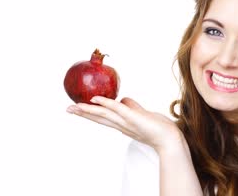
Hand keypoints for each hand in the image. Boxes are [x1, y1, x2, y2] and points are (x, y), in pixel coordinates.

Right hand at [66, 96, 182, 151]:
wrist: (170, 139)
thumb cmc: (158, 127)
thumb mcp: (142, 114)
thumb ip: (131, 106)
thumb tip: (122, 98)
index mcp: (122, 124)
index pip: (102, 118)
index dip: (89, 114)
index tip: (77, 109)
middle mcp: (121, 125)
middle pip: (99, 118)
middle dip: (83, 113)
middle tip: (67, 109)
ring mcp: (127, 122)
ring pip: (104, 115)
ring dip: (88, 110)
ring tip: (74, 107)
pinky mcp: (134, 118)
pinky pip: (118, 109)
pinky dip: (106, 104)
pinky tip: (96, 99)